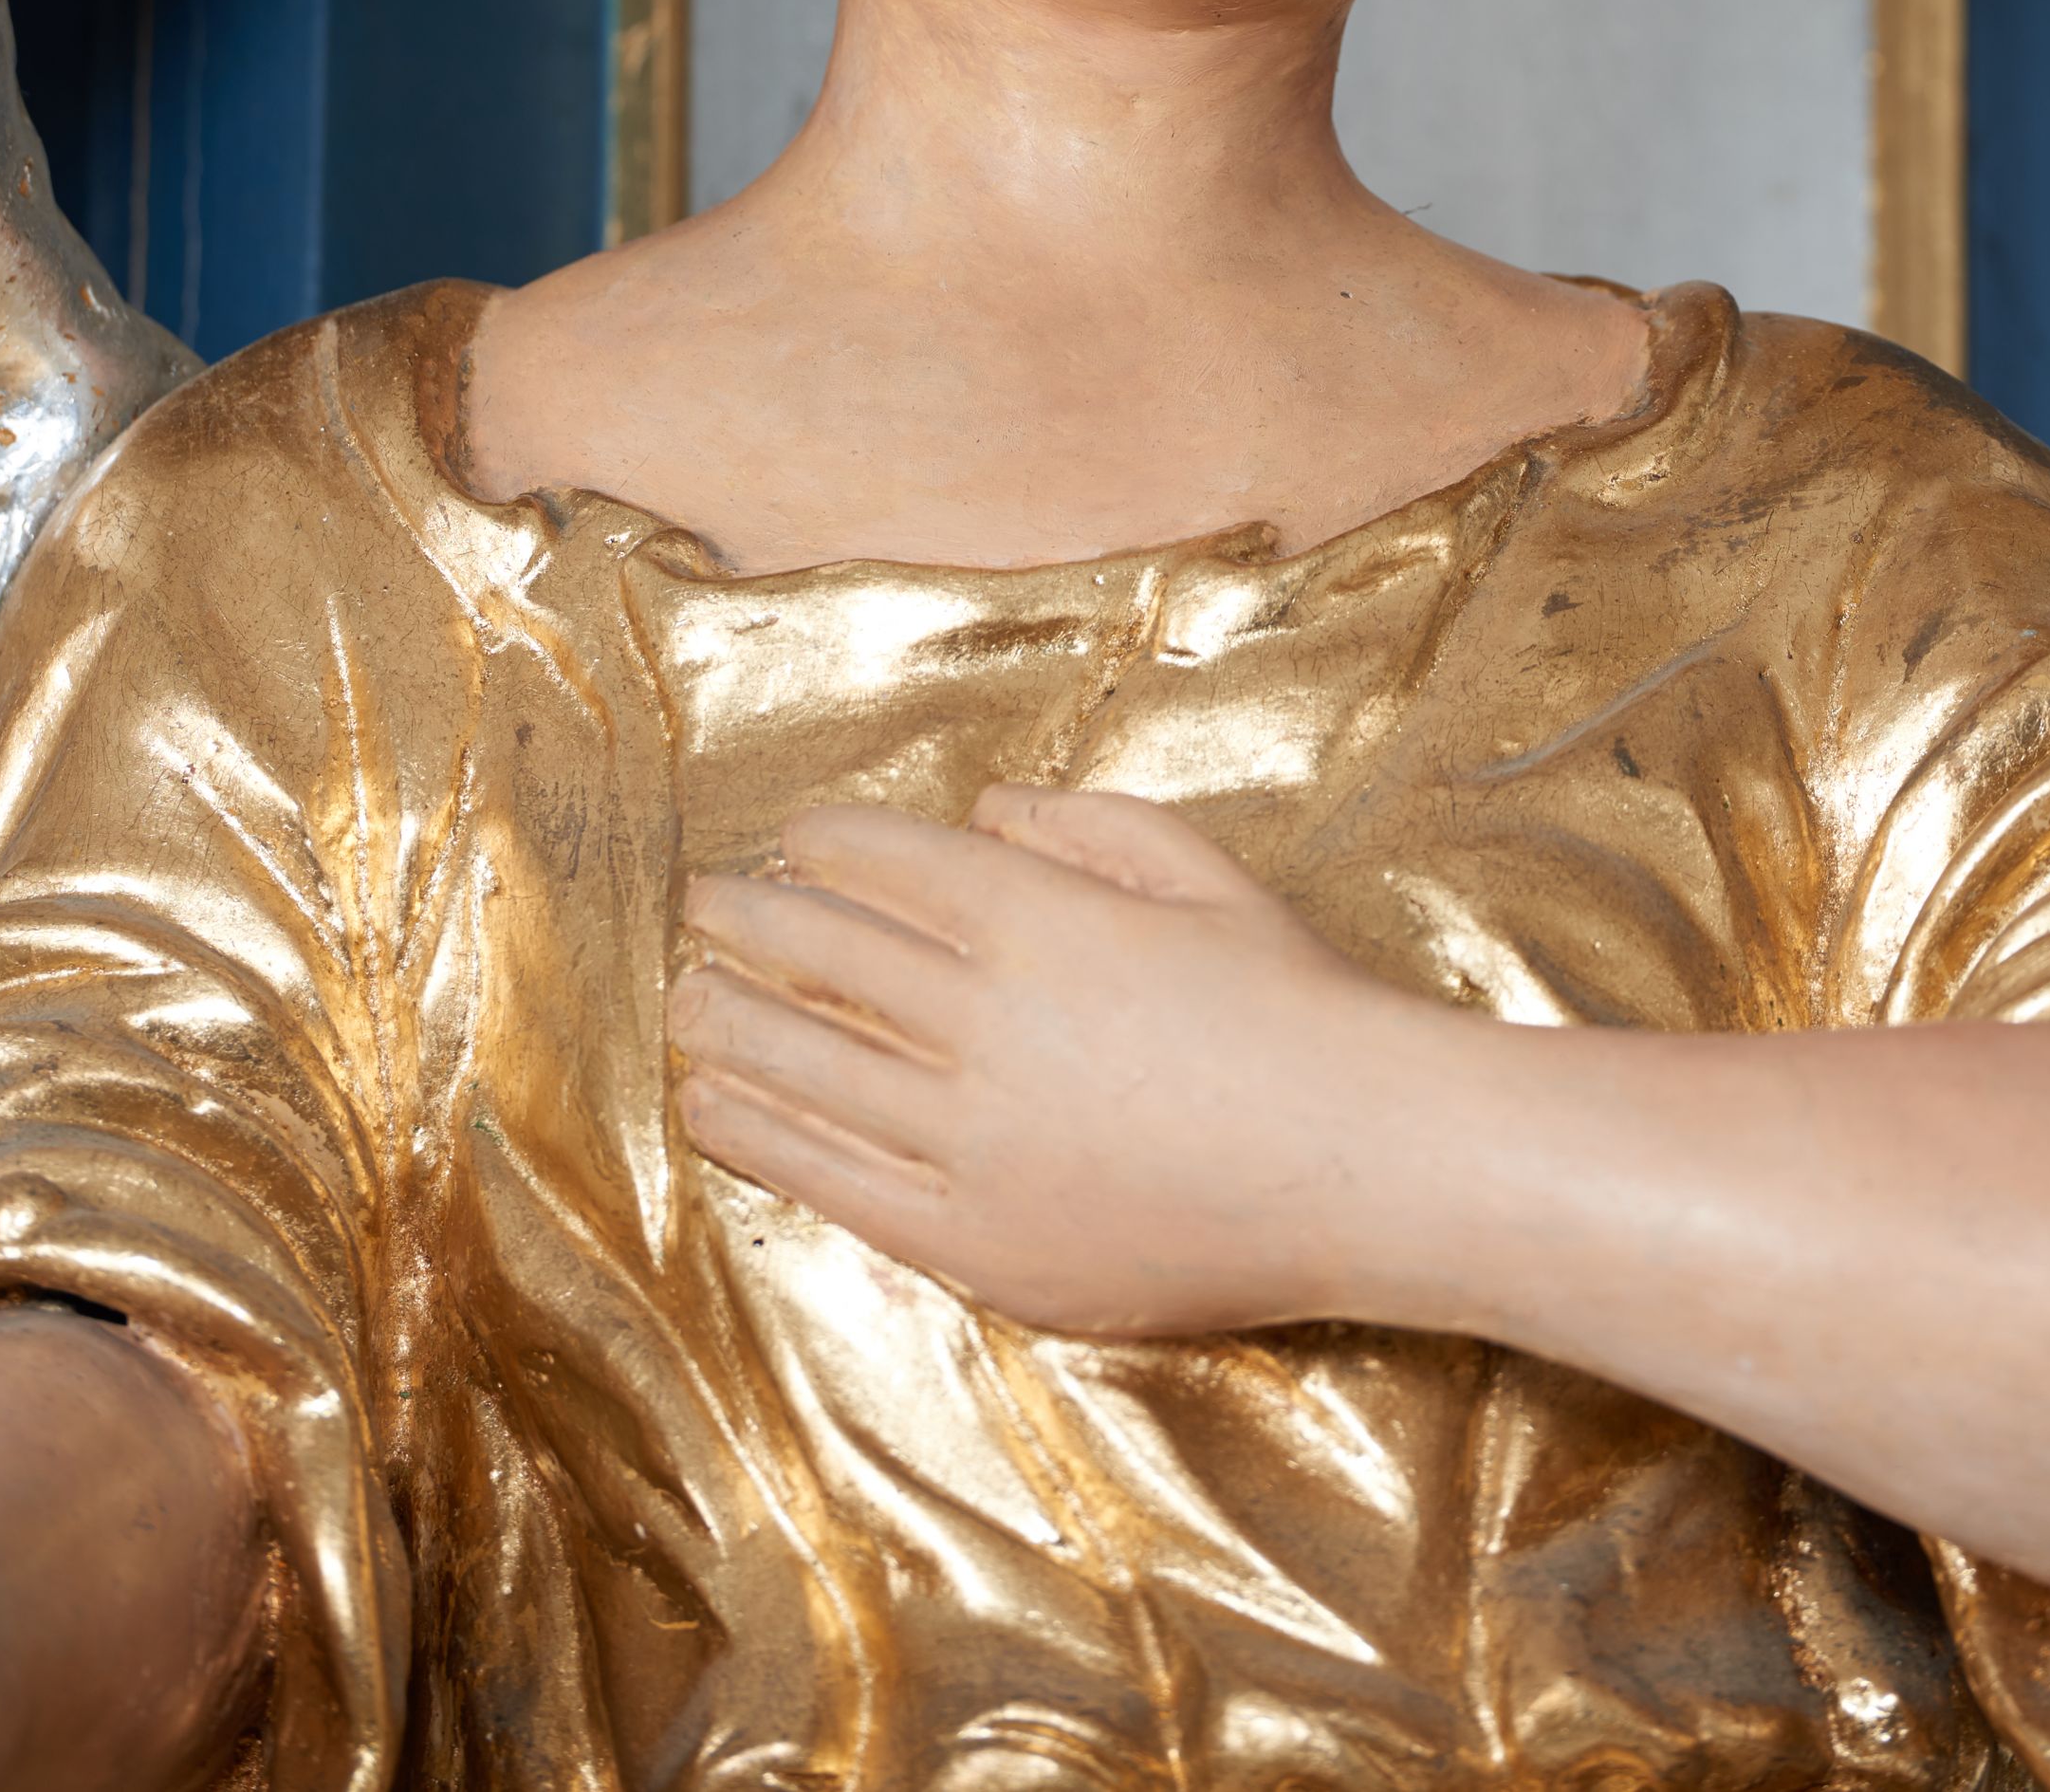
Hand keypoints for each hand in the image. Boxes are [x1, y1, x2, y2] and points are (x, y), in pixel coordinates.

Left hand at [673, 787, 1441, 1334]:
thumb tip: (981, 808)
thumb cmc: (1294, 1004)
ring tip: (686, 1000)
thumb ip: (1083, 825)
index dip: (820, 844)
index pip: (884, 864)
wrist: (1362, 1160)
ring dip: (727, 1022)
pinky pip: (833, 1180)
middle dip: (745, 920)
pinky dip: (758, 1134)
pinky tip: (713, 1107)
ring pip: (803, 1067)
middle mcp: (988, 1023)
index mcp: (1042, 918)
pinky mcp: (976, 1240)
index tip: (789, 840)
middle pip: (822, 955)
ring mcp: (974, 1140)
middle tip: (703, 905)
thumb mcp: (1199, 870)